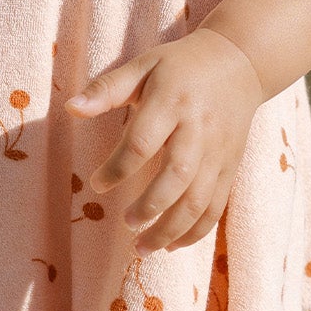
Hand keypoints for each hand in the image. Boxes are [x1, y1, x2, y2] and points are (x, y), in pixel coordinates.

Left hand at [67, 29, 263, 252]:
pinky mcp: (231, 166)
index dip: (117, 168)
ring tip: (142, 248)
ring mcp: (219, 151)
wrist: (240, 62)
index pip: (142, 142)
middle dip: (150, 207)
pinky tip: (172, 246)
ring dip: (171, 229)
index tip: (96, 184)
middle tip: (125, 223)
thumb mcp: (143, 65)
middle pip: (176, 177)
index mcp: (172, 101)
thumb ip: (106, 89)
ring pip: (199, 199)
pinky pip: (217, 206)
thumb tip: (70, 108)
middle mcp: (198, 129)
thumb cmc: (180, 66)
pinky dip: (196, 231)